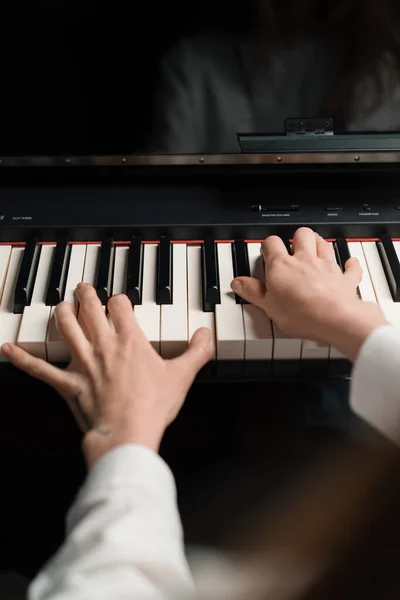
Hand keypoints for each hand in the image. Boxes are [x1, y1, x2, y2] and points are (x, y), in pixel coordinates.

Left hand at [1, 283, 211, 466]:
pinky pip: (40, 369)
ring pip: (65, 327)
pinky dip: (21, 359)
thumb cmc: (153, 406)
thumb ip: (198, 351)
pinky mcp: (68, 383)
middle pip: (89, 308)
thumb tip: (207, 334)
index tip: (120, 301)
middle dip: (86, 295)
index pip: (120, 305)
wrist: (128, 433)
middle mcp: (103, 345)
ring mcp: (83, 363)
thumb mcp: (183, 376)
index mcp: (130, 340)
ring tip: (62, 305)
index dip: (119, 299)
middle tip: (84, 289)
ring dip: (61, 313)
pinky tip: (6, 349)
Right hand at [231, 227, 387, 360]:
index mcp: (282, 266)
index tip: (266, 252)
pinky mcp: (345, 279)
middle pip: (301, 234)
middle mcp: (305, 260)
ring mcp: (327, 267)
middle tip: (292, 246)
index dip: (267, 245)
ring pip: (324, 244)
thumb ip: (252, 292)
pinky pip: (351, 267)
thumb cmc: (301, 313)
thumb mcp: (267, 306)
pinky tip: (349, 264)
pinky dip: (350, 265)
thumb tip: (238, 283)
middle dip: (296, 237)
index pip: (271, 243)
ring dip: (319, 243)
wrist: (334, 319)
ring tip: (314, 247)